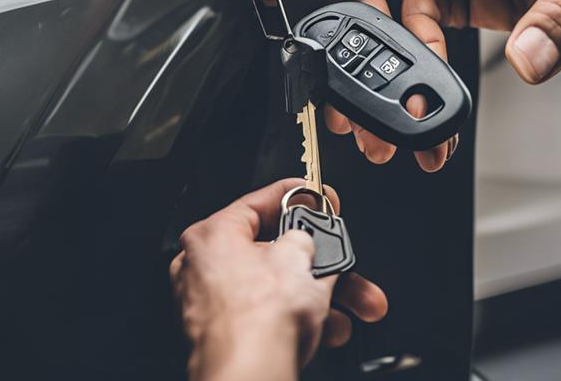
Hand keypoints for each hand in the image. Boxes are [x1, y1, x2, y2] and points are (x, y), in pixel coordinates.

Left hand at [170, 178, 387, 380]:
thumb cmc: (260, 318)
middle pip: (275, 252)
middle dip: (322, 261)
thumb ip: (305, 236)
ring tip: (356, 304)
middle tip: (344, 258)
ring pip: (279, 288)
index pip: (259, 203)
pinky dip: (302, 317)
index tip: (321, 198)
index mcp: (212, 236)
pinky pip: (271, 315)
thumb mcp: (299, 256)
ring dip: (322, 295)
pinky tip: (331, 327)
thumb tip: (304, 240)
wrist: (251, 375)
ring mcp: (213, 305)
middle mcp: (203, 268)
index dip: (299, 197)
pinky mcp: (227, 335)